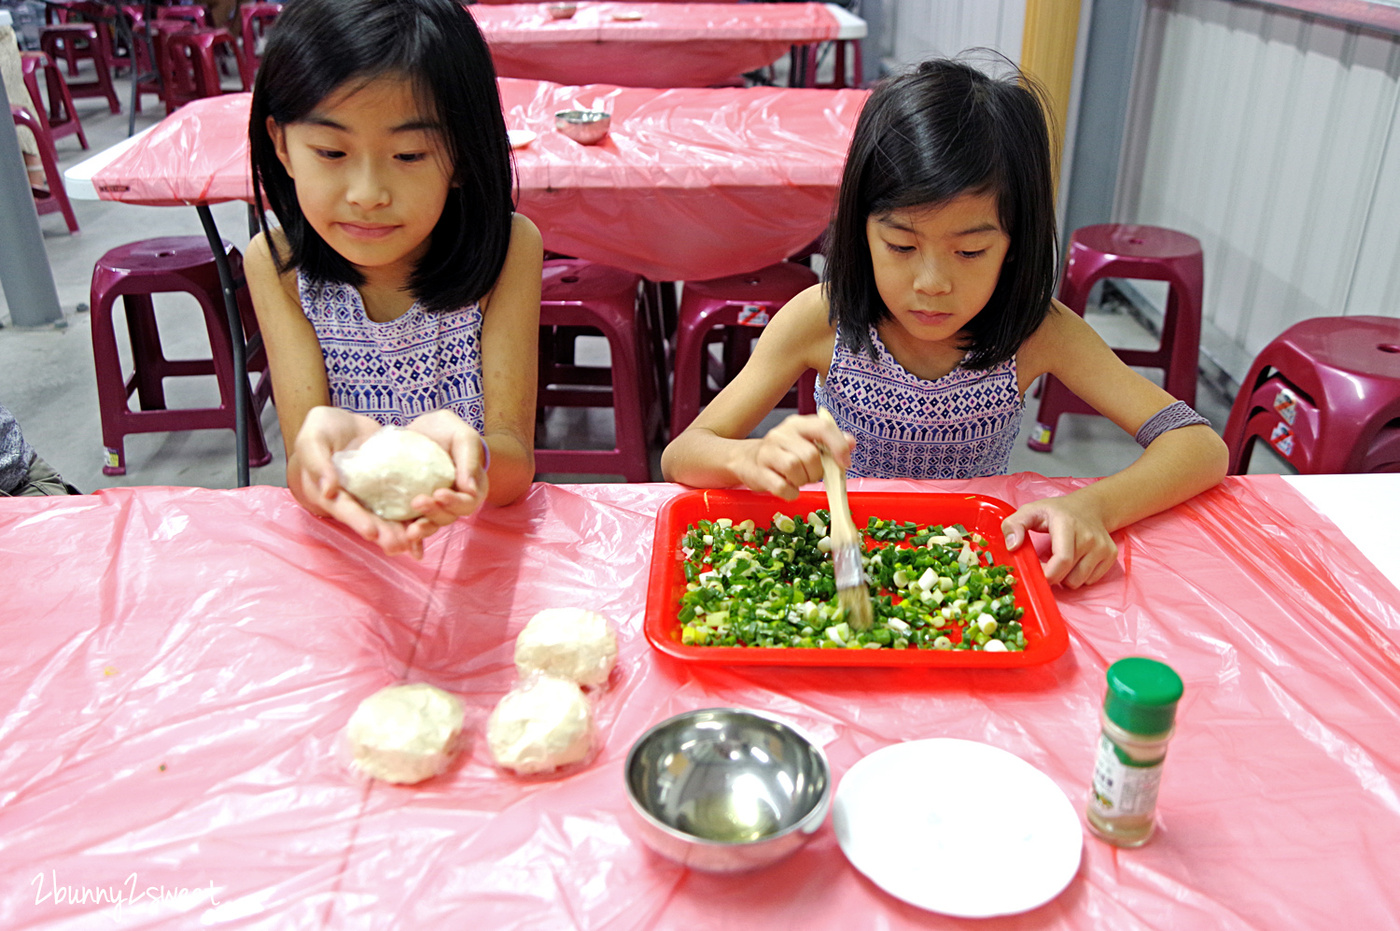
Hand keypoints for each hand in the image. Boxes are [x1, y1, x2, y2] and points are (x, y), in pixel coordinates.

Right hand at [288, 407, 486, 558]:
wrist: (342, 425)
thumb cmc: (320, 431)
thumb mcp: (313, 439)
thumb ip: (318, 462)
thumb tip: (327, 490)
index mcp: (330, 494)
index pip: (344, 509)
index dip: (357, 521)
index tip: (370, 532)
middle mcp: (353, 500)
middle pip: (368, 519)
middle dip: (383, 534)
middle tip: (399, 545)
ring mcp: (372, 495)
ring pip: (387, 515)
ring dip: (400, 530)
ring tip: (414, 543)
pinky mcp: (390, 485)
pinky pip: (402, 499)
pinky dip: (414, 512)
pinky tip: (430, 521)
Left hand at [398, 409, 490, 543]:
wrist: (423, 432)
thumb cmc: (449, 432)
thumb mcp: (462, 436)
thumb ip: (469, 458)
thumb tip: (470, 489)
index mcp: (471, 488)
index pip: (468, 502)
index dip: (455, 502)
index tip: (439, 493)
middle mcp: (454, 502)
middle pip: (449, 517)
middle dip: (435, 514)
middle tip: (418, 502)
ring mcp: (434, 508)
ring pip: (432, 525)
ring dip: (423, 530)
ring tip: (410, 530)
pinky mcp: (414, 509)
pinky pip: (414, 525)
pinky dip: (412, 540)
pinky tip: (405, 544)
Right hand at [734, 414, 854, 499]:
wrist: (748, 460)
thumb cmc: (785, 453)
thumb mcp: (808, 442)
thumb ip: (831, 442)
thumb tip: (850, 442)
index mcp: (798, 424)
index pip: (823, 427)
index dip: (838, 446)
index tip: (844, 463)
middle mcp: (781, 434)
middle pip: (810, 455)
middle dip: (816, 472)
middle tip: (812, 475)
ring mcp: (768, 452)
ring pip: (794, 468)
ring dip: (802, 481)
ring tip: (798, 480)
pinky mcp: (758, 471)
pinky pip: (782, 487)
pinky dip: (791, 493)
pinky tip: (789, 489)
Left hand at [1001, 495, 1117, 588]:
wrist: (1090, 506)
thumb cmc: (1056, 512)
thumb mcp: (1030, 512)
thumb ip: (1014, 525)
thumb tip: (1012, 546)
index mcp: (1067, 525)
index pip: (1061, 560)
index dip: (1047, 574)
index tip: (1036, 571)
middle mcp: (1089, 536)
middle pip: (1068, 577)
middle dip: (1053, 577)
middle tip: (1046, 564)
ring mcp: (1102, 547)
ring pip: (1079, 582)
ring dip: (1066, 578)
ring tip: (1062, 560)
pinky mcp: (1110, 555)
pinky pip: (1091, 580)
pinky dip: (1080, 577)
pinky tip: (1075, 561)